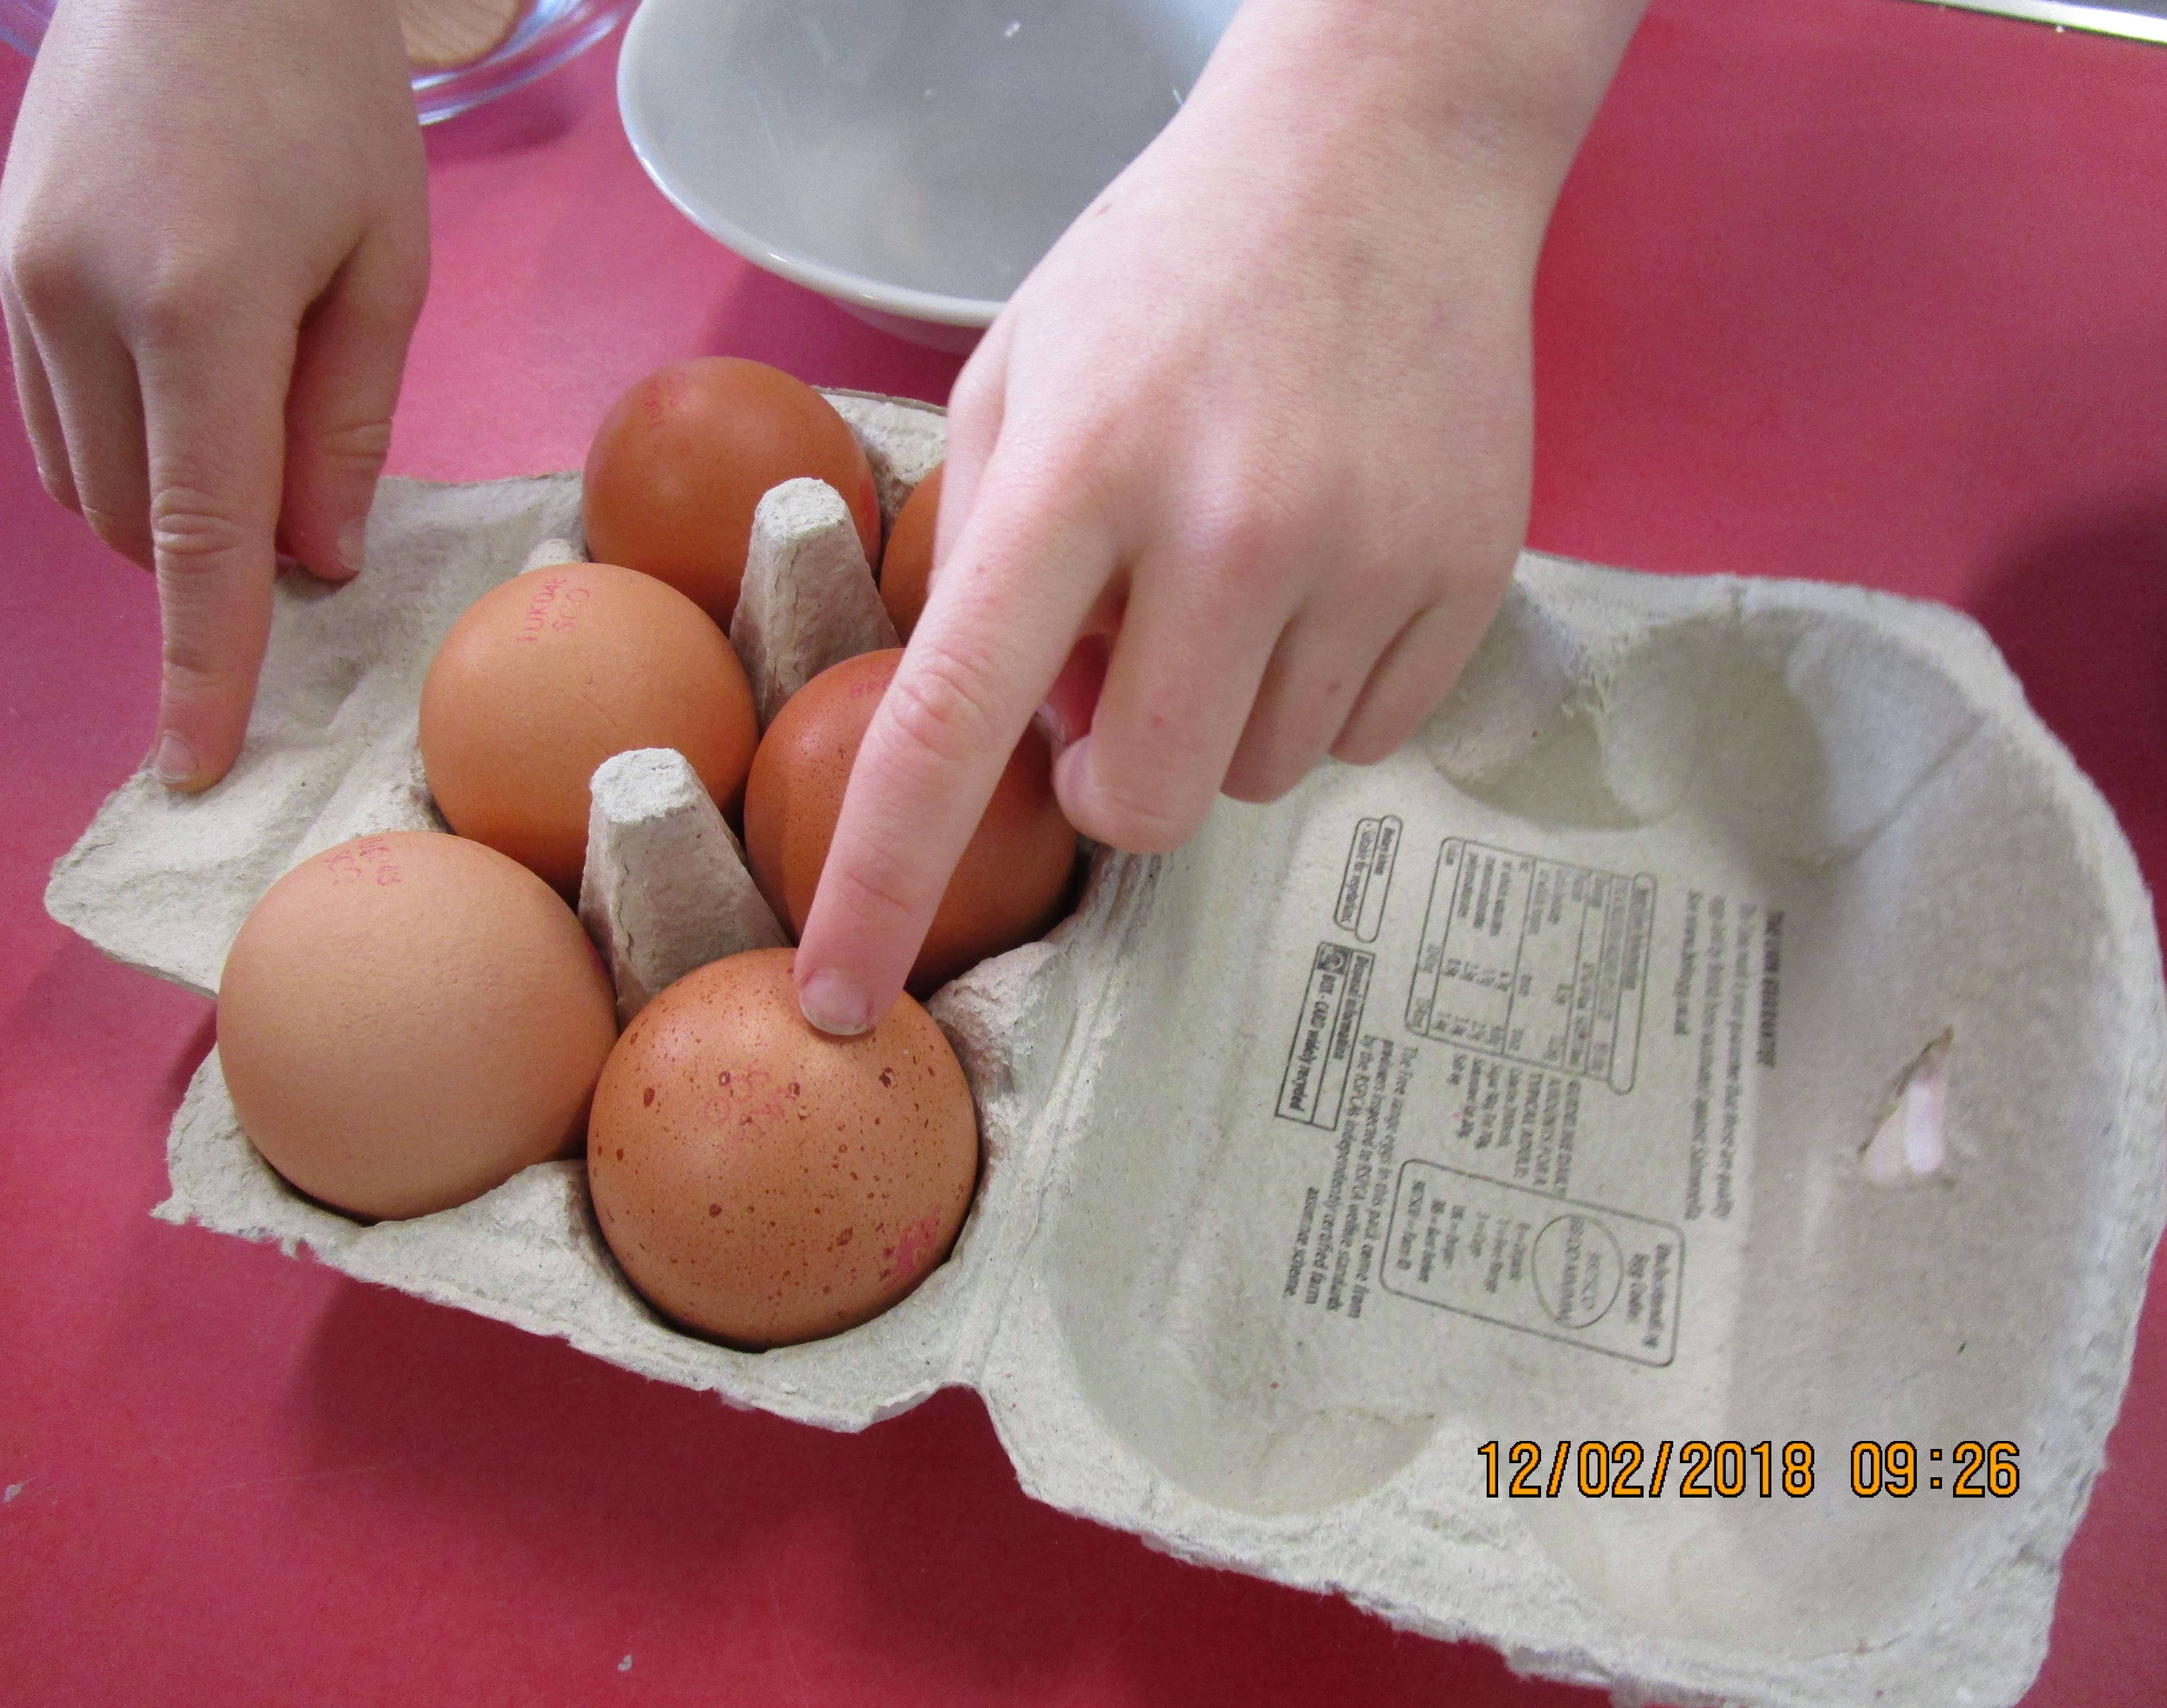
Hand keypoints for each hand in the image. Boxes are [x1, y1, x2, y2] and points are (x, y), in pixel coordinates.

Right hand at [0, 0, 428, 791]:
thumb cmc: (326, 101)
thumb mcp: (383, 264)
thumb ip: (347, 425)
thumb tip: (316, 563)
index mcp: (199, 305)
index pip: (198, 533)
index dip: (205, 657)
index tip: (200, 757)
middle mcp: (81, 301)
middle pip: (135, 519)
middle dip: (214, 555)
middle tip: (306, 489)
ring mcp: (21, 282)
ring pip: (83, 482)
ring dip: (164, 504)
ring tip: (250, 405)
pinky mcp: (1, 266)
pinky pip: (51, 420)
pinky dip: (119, 449)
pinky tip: (184, 391)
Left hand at [792, 0, 1645, 1032]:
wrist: (1387, 149)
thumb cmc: (1170, 267)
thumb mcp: (1020, 376)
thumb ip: (986, 560)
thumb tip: (1033, 733)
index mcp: (1079, 473)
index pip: (952, 723)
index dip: (883, 883)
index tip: (836, 996)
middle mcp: (1230, 527)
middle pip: (1152, 804)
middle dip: (1117, 786)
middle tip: (1118, 689)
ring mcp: (1367, 555)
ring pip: (1265, 775)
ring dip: (1226, 716)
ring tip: (1238, 571)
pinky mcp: (1468, 571)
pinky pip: (1369, 735)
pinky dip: (1325, 690)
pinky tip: (1325, 568)